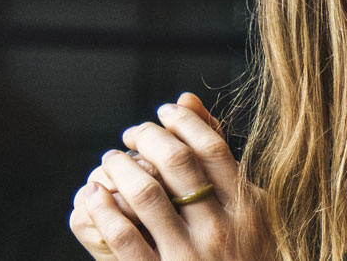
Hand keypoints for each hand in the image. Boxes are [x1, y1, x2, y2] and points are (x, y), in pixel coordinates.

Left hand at [68, 93, 274, 260]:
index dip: (183, 122)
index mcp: (248, 208)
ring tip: (111, 159)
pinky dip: (103, 211)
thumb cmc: (248, 255)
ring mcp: (189, 257)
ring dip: (121, 168)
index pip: (212, 148)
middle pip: (178, 163)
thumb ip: (222, 159)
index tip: (165, 112)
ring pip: (146, 195)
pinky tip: (95, 196)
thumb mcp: (252, 210)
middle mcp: (221, 229)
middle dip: (149, 137)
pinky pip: (123, 238)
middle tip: (133, 134)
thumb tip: (188, 100)